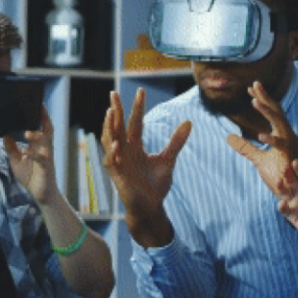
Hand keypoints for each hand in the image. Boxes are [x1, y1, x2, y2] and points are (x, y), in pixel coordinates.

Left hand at [4, 108, 57, 204]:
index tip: (35, 102)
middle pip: (47, 128)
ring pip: (46, 142)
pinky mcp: (45, 167)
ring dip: (37, 136)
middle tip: (38, 106)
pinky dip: (33, 154)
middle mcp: (45, 147)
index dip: (39, 114)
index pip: (40, 126)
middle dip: (43, 117)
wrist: (41, 193)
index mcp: (38, 144)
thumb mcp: (16, 160)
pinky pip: (41, 159)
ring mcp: (47, 157)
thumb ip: (11, 147)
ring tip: (27, 132)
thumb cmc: (31, 175)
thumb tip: (5, 134)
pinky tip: (25, 151)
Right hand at [101, 88, 190, 223]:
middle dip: (116, 110)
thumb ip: (176, 141)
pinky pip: (111, 161)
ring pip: (109, 140)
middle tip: (114, 93)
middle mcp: (124, 151)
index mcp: (134, 146)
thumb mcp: (168, 160)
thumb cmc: (155, 185)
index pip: (134, 122)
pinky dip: (112, 152)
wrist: (151, 207)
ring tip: (111, 111)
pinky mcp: (117, 176)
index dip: (137, 107)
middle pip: (118, 126)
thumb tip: (188, 122)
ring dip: (109, 127)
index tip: (140, 91)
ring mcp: (119, 162)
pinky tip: (116, 142)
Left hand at [227, 81, 297, 196]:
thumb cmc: (279, 175)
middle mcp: (288, 135)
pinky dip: (270, 140)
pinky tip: (259, 135)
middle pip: (277, 111)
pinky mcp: (290, 155)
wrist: (291, 193)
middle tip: (254, 84)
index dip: (263, 99)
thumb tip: (228, 137)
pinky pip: (281, 145)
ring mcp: (291, 144)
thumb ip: (245, 147)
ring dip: (267, 111)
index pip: (272, 112)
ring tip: (254, 100)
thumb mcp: (258, 159)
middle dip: (266, 97)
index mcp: (282, 134)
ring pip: (279, 122)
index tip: (250, 87)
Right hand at [278, 159, 297, 258]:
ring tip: (279, 183)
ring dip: (281, 187)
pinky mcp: (291, 214)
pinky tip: (283, 203)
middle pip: (292, 181)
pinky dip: (282, 205)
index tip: (296, 162)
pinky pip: (284, 209)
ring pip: (285, 192)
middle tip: (285, 169)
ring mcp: (295, 202)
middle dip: (287, 175)